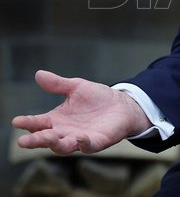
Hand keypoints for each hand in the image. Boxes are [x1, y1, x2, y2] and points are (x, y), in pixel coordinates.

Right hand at [12, 70, 151, 154]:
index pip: (38, 123)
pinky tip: (79, 138)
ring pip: (63, 146)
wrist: (122, 104)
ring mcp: (79, 139)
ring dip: (54, 143)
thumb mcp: (76, 87)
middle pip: (46, 139)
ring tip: (47, 138)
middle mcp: (64, 132)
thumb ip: (58, 84)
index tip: (16, 121)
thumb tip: (38, 74)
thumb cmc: (97, 97)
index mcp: (56, 120)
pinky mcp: (96, 142)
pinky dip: (83, 143)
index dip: (27, 122)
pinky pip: (88, 146)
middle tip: (22, 141)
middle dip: (35, 140)